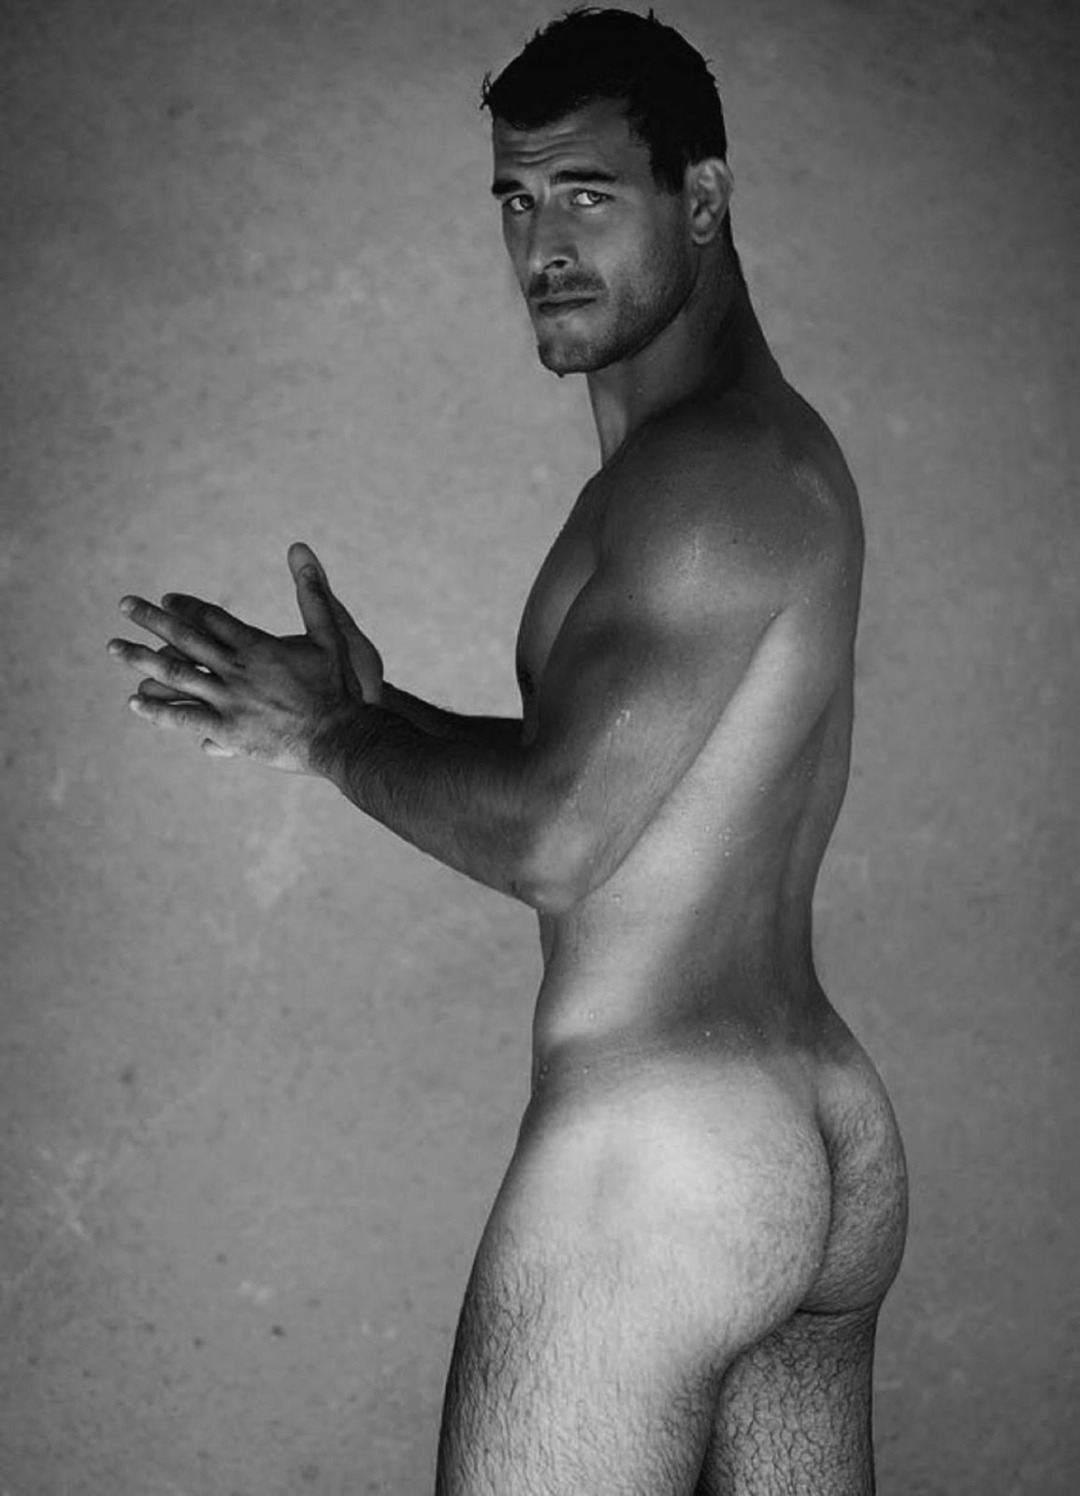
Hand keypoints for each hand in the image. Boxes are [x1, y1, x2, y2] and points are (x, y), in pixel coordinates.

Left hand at [108, 543, 382, 772]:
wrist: (340, 736)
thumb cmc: (338, 686)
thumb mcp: (329, 634)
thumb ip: (312, 592)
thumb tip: (300, 547)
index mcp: (256, 646)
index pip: (212, 619)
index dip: (186, 607)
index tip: (165, 599)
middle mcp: (236, 669)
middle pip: (185, 639)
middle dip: (150, 620)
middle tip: (124, 604)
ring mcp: (228, 701)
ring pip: (175, 676)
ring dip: (141, 660)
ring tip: (114, 647)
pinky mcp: (228, 731)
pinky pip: (184, 718)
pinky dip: (157, 709)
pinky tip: (134, 701)